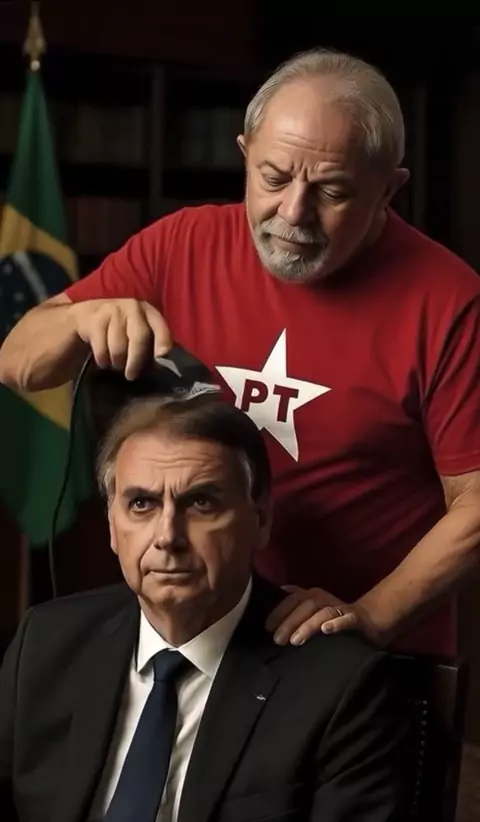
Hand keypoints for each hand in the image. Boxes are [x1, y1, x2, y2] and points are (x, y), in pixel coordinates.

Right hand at [72, 299, 171, 379]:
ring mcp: (112, 310)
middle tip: (131, 376)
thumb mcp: (136, 334)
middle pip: (139, 337)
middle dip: (135, 360)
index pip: (160, 326)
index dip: (162, 341)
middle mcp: (132, 307)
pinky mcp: (93, 319)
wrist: (83, 319)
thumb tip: (161, 365)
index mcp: (148, 312)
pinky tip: (103, 360)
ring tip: (115, 364)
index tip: (161, 357)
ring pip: (118, 347)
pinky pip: (101, 349)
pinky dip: (102, 360)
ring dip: (116, 362)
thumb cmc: (117, 332)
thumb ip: (150, 346)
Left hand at [266, 585, 382, 645]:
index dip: (279, 611)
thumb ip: (296, 605)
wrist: (371, 622)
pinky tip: (326, 630)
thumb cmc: (335, 619)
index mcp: (314, 596)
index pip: (293, 598)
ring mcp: (342, 608)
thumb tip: (277, 601)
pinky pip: (348, 619)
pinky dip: (337, 623)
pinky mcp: (357, 620)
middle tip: (278, 640)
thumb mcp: (313, 611)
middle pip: (306, 605)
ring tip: (296, 641)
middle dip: (290, 621)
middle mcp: (326, 599)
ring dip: (308, 625)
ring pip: (323, 612)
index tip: (267, 627)